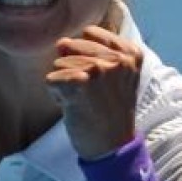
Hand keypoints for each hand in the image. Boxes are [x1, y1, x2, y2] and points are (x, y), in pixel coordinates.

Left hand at [45, 25, 141, 158]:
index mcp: (131, 52)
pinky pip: (50, 79)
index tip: (100, 80)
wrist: (112, 147)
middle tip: (90, 94)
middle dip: (72, 70)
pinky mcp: (79, 83)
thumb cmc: (110, 111)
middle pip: (71, 47)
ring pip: (59, 63)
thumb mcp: (115, 75)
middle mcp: (117, 58)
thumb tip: (61, 42)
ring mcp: (99, 69)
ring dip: (65, 84)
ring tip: (84, 101)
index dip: (85, 56)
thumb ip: (93, 51)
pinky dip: (56, 95)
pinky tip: (74, 107)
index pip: (90, 33)